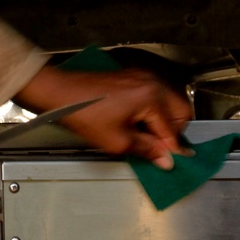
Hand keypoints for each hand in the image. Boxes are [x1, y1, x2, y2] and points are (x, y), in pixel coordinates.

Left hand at [16, 66, 191, 168]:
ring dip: (162, 122)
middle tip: (158, 148)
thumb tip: (166, 159)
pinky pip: (154, 96)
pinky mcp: (132, 78)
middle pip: (180, 111)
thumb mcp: (117, 141)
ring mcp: (142, 78)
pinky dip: (152, 111)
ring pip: (168, 103)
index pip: (172, 129)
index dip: (172, 149)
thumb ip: (147, 150)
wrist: (60, 93)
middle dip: (172, 131)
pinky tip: (136, 124)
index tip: (171, 162)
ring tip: (144, 137)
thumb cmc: (84, 114)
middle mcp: (151, 82)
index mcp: (151, 96)